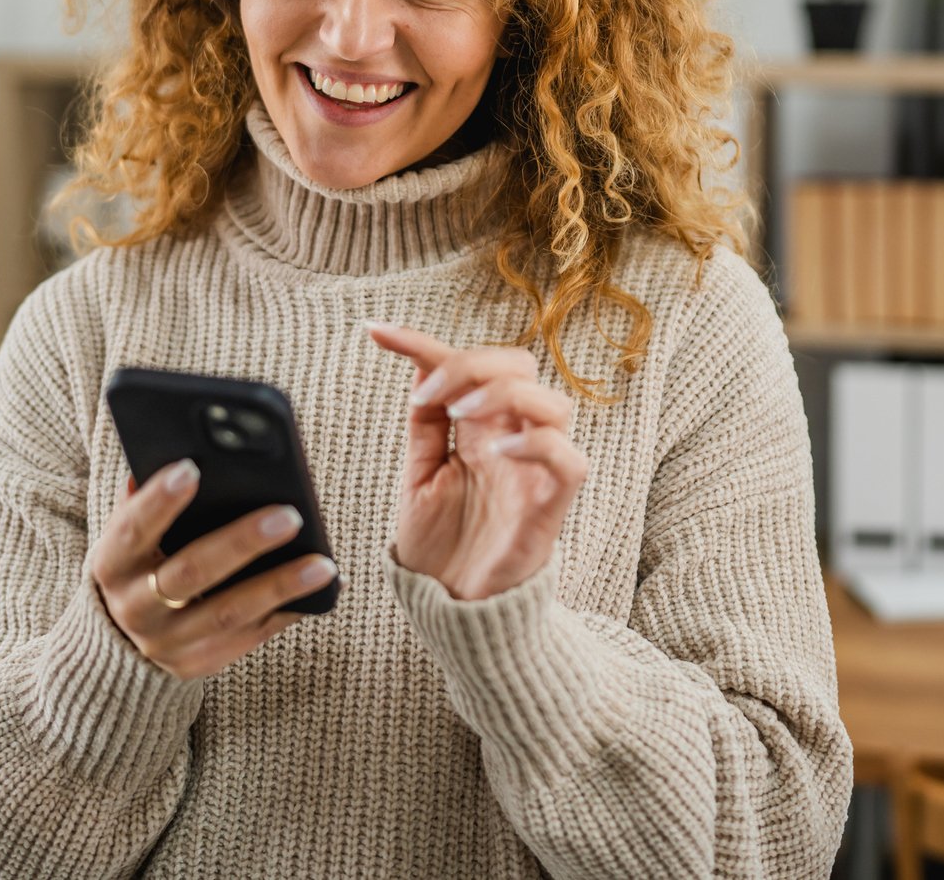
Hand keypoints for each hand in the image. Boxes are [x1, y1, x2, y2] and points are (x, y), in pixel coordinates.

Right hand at [86, 459, 337, 679]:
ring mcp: (168, 642)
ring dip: (279, 587)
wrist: (118, 642)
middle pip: (191, 574)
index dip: (158, 502)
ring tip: (324, 564)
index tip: (192, 468)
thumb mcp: (127, 534)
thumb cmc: (137, 562)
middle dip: (241, 543)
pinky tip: (324, 589)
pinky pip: (251, 637)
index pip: (132, 530)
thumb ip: (144, 498)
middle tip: (289, 516)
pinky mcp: (200, 662)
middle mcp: (135, 608)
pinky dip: (289, 611)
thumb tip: (176, 450)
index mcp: (112, 565)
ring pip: (228, 613)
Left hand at [365, 321, 586, 600]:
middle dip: (472, 364)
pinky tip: (496, 450)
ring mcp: (536, 471)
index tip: (375, 332)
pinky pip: (568, 460)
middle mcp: (513, 440)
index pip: (467, 366)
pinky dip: (537, 443)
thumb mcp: (420, 475)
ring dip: (503, 395)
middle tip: (430, 392)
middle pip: (521, 366)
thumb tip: (417, 364)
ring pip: (554, 403)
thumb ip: (425, 423)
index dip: (422, 342)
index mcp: (482, 429)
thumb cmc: (441, 547)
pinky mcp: (550, 506)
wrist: (452, 611)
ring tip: (460, 414)